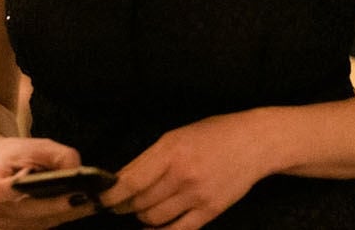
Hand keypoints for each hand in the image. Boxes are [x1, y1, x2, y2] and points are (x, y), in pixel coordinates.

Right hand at [0, 136, 99, 229]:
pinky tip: (84, 204)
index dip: (52, 200)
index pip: (25, 198)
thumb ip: (58, 156)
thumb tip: (80, 173)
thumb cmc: (14, 153)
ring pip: (47, 223)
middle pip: (41, 215)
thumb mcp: (35, 146)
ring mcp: (9, 228)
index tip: (78, 196)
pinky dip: (64, 214)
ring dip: (71, 213)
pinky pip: (47, 224)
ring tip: (98, 201)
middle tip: (100, 200)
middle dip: (71, 207)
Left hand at [98, 113, 265, 229]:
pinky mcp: (210, 212)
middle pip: (139, 202)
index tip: (99, 199)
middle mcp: (182, 176)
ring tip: (137, 211)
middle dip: (123, 206)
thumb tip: (123, 179)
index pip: (130, 181)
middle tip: (117, 204)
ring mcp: (197, 196)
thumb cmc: (213, 134)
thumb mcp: (176, 135)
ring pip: (154, 219)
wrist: (255, 143)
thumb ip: (150, 158)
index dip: (111, 195)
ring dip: (140, 218)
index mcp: (170, 151)